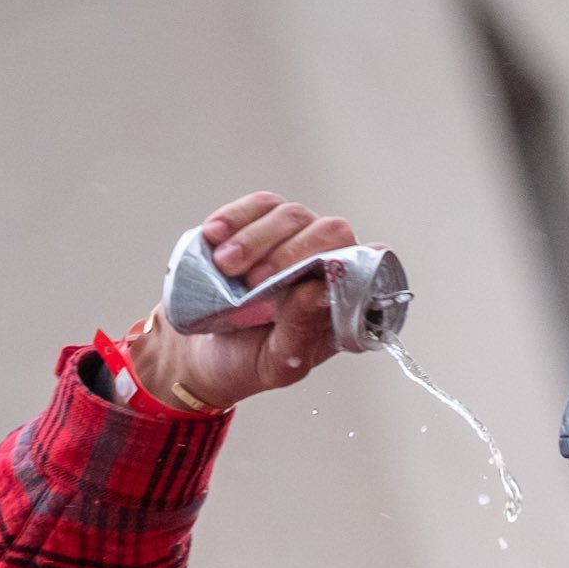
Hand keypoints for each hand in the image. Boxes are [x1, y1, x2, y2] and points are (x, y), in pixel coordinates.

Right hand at [128, 192, 356, 411]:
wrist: (203, 352)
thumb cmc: (250, 360)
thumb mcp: (277, 363)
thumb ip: (301, 331)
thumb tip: (317, 289)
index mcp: (343, 304)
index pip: (365, 268)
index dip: (343, 269)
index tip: (307, 285)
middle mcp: (325, 265)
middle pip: (330, 232)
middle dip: (289, 254)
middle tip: (253, 283)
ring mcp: (296, 239)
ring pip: (292, 216)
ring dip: (255, 240)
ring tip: (226, 268)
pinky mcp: (262, 222)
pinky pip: (259, 205)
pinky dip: (235, 218)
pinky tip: (214, 237)